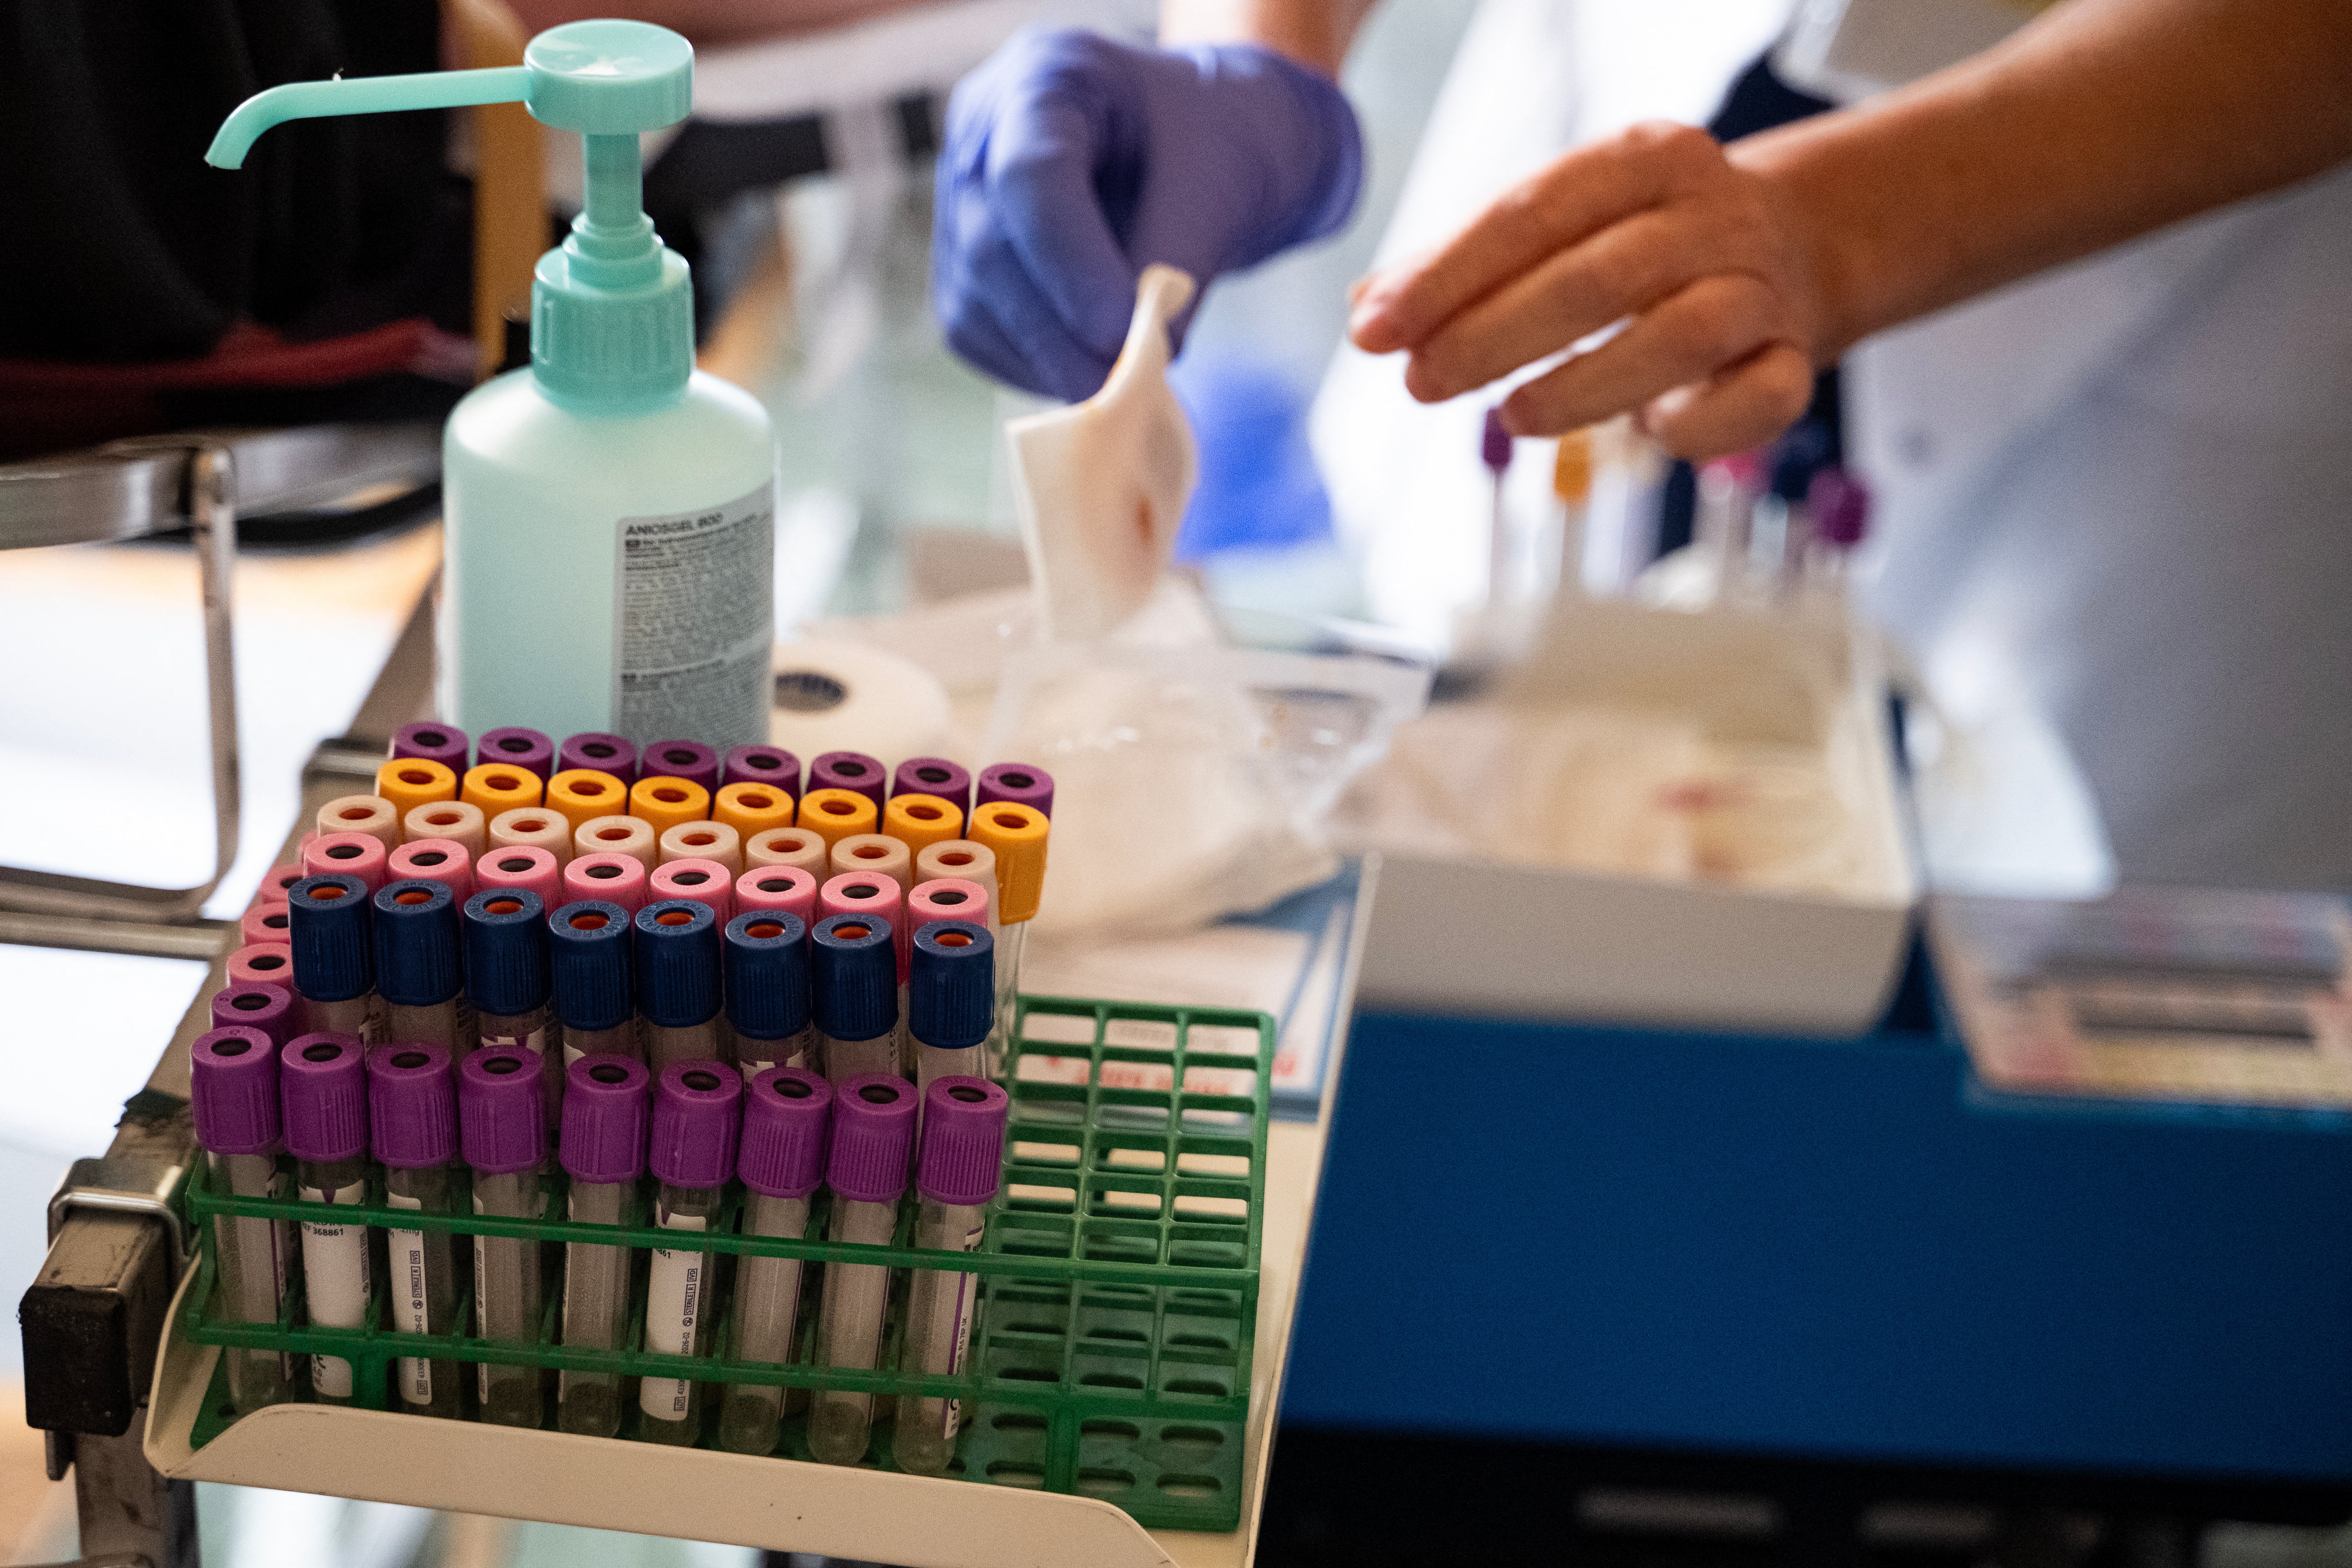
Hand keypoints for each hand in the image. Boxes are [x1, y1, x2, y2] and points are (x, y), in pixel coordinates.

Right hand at [933, 26, 1362, 401]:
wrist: (1201, 147)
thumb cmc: (1215, 144)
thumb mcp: (1216, 183)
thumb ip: (1175, 264)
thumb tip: (1140, 360)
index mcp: (1045, 75)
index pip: (1029, 175)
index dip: (1070, 265)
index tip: (1123, 335)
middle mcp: (981, 131)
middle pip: (990, 247)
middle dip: (1058, 334)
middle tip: (1124, 390)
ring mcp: (959, 199)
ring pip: (974, 301)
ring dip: (1047, 361)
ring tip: (1118, 388)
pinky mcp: (962, 265)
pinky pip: (977, 334)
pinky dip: (1033, 367)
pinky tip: (1086, 372)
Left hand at [1346, 122, 1823, 459]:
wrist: (1789, 244)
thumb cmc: (1641, 242)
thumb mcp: (1558, 228)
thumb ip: (1462, 267)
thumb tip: (1370, 310)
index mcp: (1642, 160)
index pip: (1531, 212)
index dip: (1445, 276)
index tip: (1373, 331)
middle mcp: (1710, 214)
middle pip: (1597, 278)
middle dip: (1494, 336)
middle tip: (1422, 383)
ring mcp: (1760, 288)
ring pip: (1681, 337)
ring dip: (1584, 387)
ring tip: (1512, 417)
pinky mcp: (1795, 359)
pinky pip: (1759, 399)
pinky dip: (1698, 426)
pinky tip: (1649, 432)